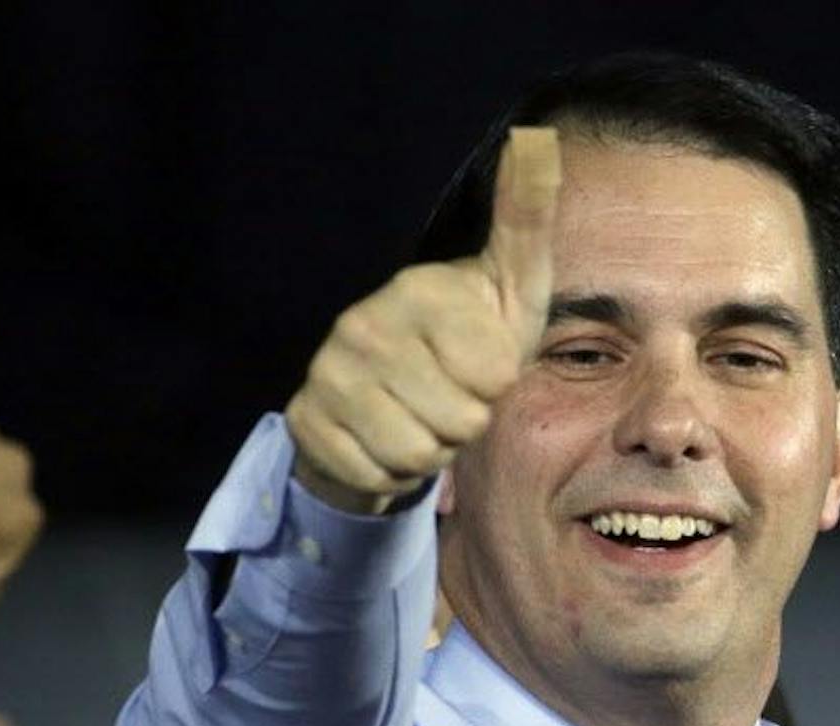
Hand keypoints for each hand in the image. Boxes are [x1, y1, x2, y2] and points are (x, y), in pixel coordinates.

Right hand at [285, 128, 559, 513]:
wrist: (391, 396)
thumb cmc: (470, 338)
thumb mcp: (512, 282)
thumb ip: (527, 216)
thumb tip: (535, 136)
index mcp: (418, 290)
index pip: (493, 377)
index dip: (497, 384)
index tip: (479, 365)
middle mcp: (362, 324)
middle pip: (458, 421)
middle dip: (464, 423)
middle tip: (448, 397)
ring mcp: (326, 373)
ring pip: (414, 454)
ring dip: (429, 450)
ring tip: (419, 417)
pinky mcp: (304, 420)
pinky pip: (374, 475)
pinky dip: (388, 472)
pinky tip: (384, 439)